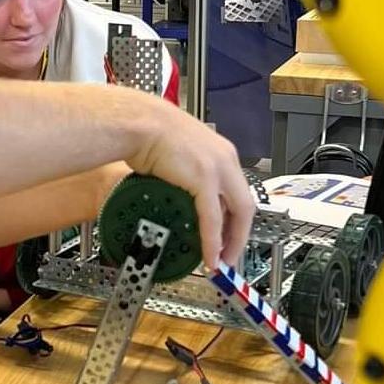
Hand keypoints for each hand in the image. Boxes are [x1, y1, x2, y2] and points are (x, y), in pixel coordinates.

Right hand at [125, 96, 255, 269]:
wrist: (138, 122)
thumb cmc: (148, 131)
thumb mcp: (178, 152)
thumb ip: (187, 172)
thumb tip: (181, 191)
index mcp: (221, 153)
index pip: (238, 192)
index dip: (236, 218)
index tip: (229, 235)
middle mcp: (225, 160)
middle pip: (245, 206)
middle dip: (239, 235)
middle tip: (230, 255)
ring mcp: (218, 168)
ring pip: (236, 214)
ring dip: (230, 242)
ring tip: (220, 261)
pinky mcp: (205, 179)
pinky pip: (213, 218)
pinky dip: (212, 240)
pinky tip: (209, 255)